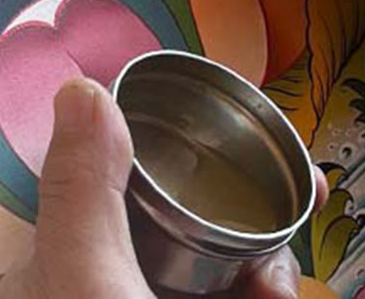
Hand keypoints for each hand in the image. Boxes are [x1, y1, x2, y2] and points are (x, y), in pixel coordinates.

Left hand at [0, 78, 327, 298]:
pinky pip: (249, 288)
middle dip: (255, 218)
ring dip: (272, 265)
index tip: (243, 132)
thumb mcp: (86, 283)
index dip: (186, 147)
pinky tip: (278, 292)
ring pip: (231, 258)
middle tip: (293, 220)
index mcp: (71, 264)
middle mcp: (117, 281)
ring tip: (279, 290)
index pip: (128, 178)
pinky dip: (272, 286)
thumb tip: (79, 86)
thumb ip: (82, 193)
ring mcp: (166, 294)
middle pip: (196, 218)